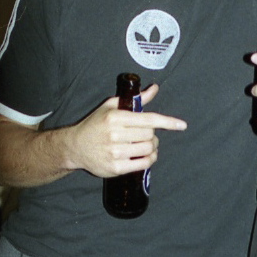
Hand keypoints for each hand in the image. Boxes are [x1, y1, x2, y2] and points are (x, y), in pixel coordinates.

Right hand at [66, 84, 186, 177]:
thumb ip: (135, 99)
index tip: (182, 125)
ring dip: (152, 148)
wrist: (74, 147)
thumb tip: (154, 89)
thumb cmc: (95, 124)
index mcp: (115, 117)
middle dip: (153, 135)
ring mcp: (115, 152)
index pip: (148, 119)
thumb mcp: (111, 107)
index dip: (168, 122)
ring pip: (148, 149)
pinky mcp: (115, 168)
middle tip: (147, 136)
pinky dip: (149, 160)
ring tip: (146, 146)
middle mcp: (115, 134)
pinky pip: (143, 164)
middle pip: (150, 135)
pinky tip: (146, 156)